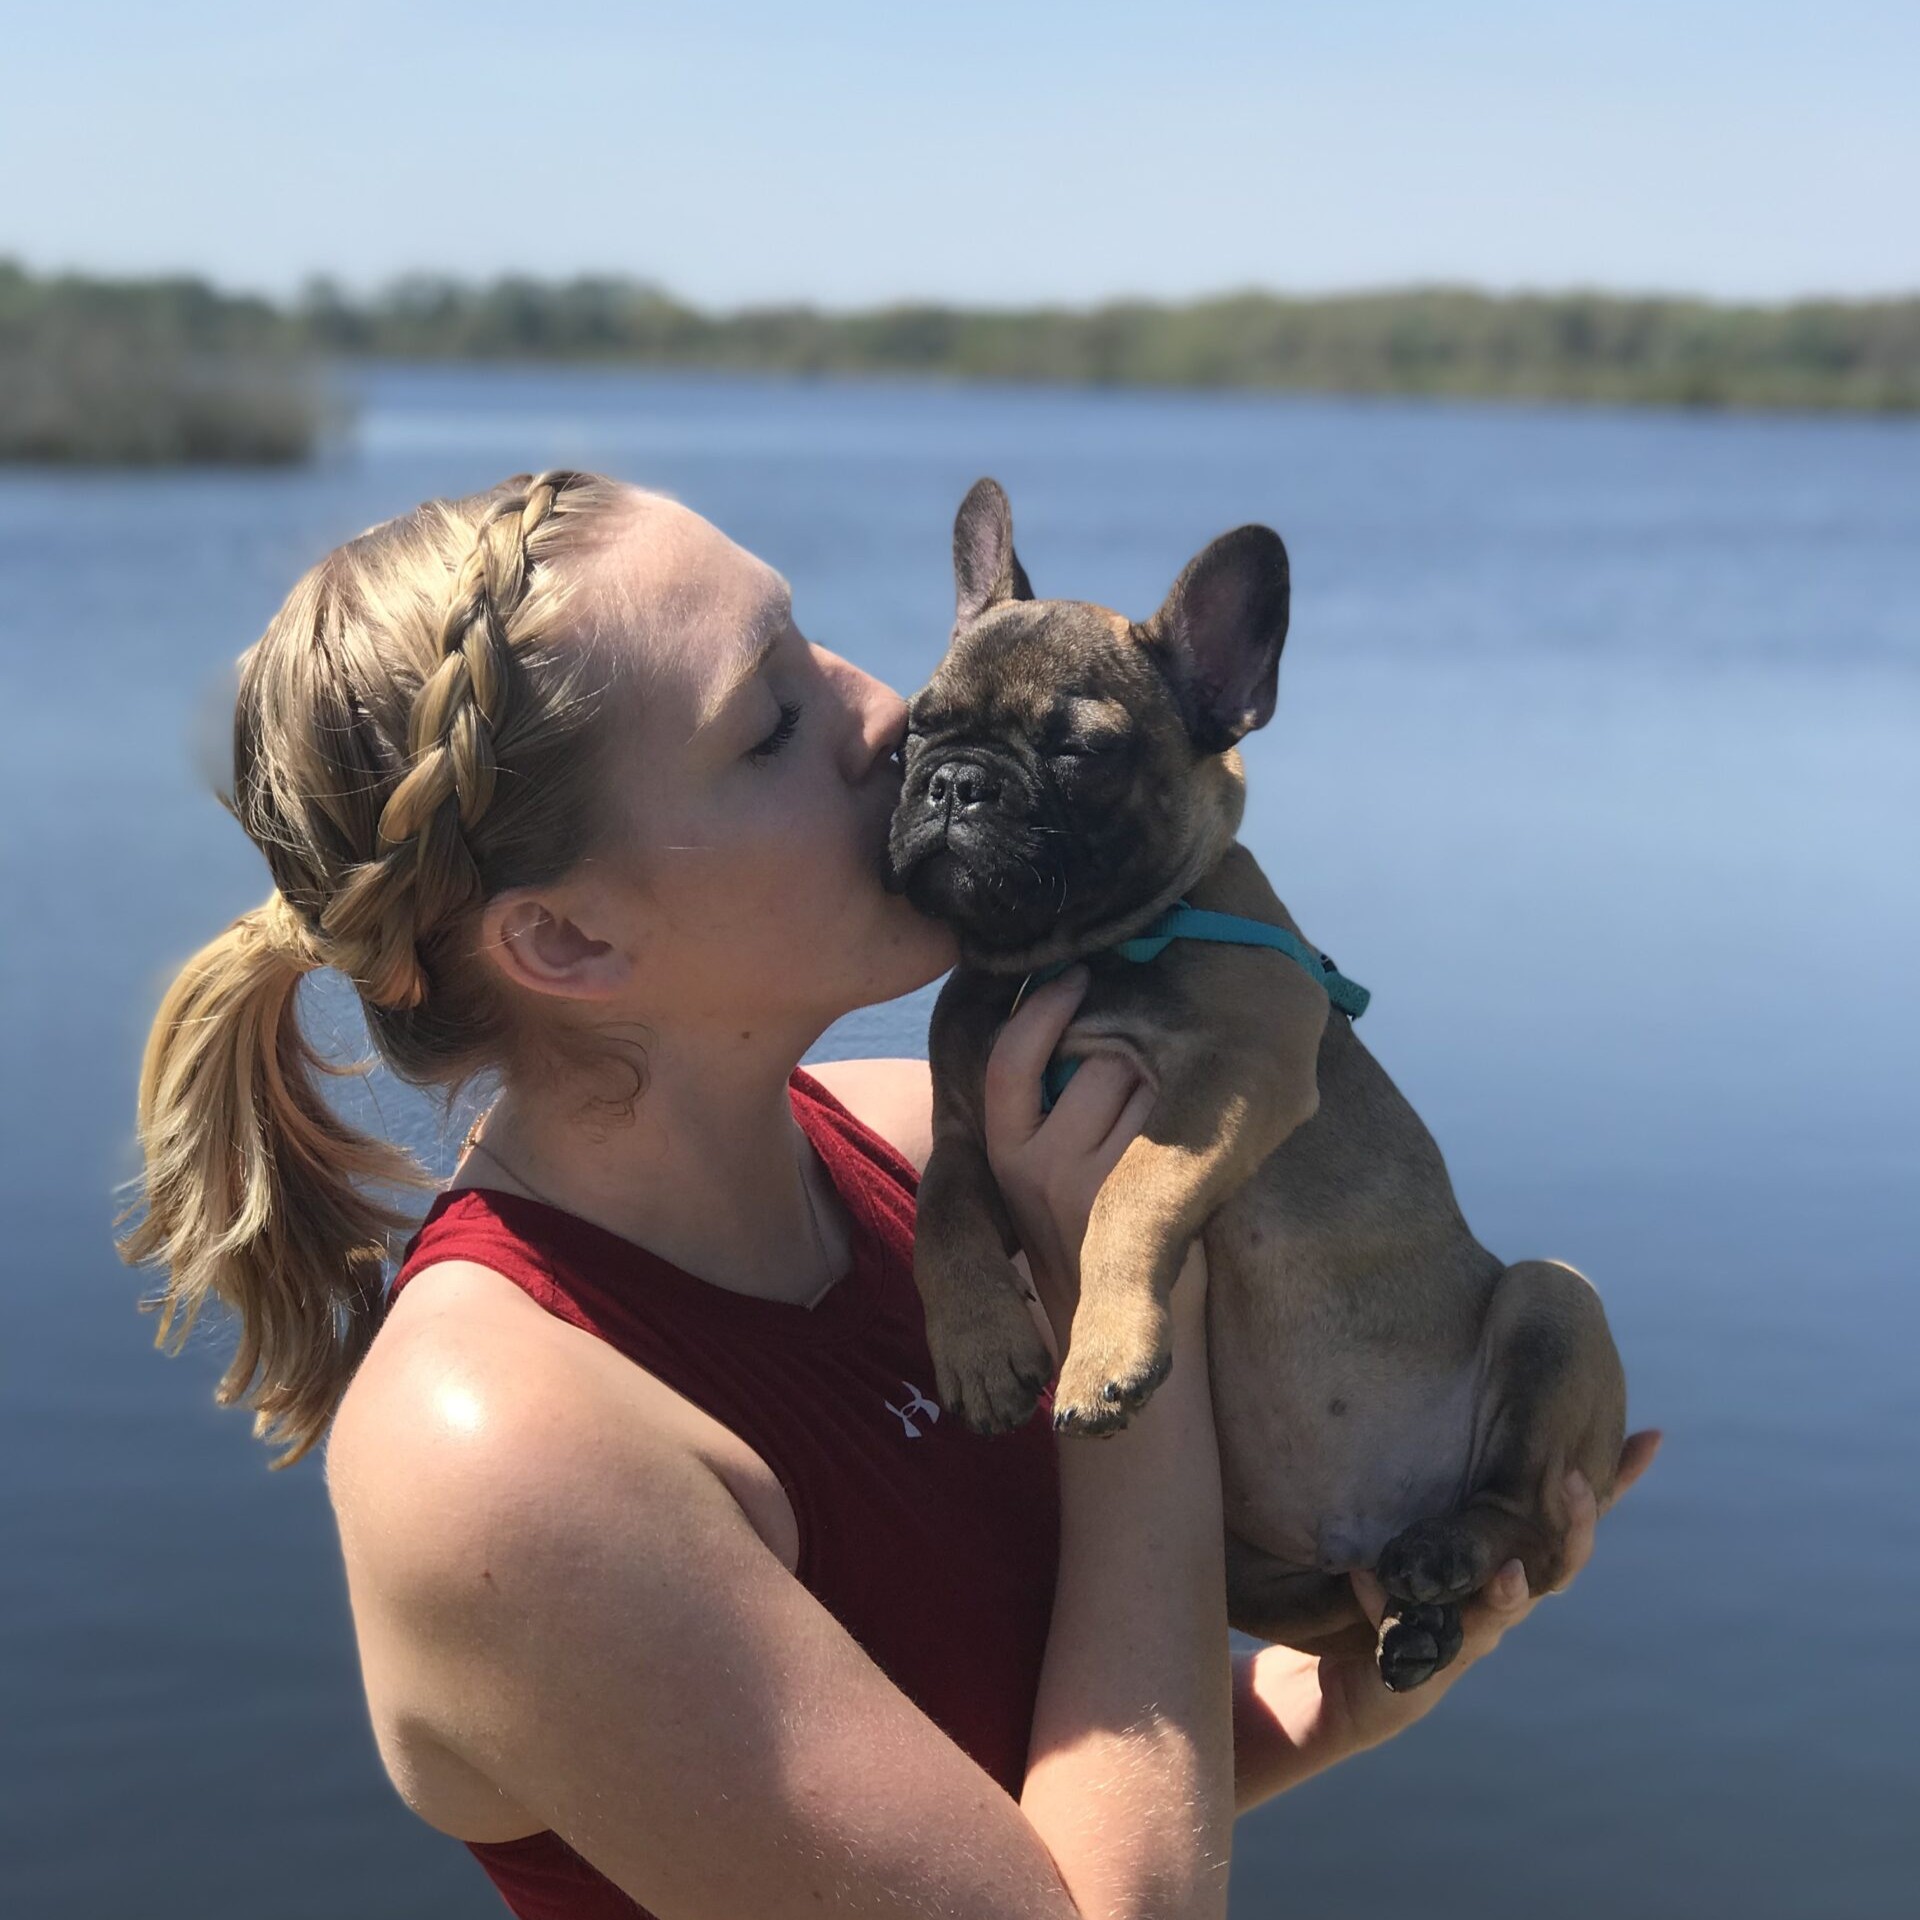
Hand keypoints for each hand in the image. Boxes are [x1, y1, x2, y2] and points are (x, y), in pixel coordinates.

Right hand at [983, 967, 1156, 1351]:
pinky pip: (1169, 1118)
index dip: (1043, 1006)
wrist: (1106, 1318)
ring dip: (1165, 1072)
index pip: (1010, 1059)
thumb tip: (1082, 1002)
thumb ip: (1046, 1105)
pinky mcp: (1134, 1203)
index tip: (1074, 974)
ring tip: (1171, 1093)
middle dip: (1129, 1043)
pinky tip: (1193, 1114)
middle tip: (1150, 1052)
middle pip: (1093, 1057)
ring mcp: (1085, 1186)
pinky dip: (1188, 1105)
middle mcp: (1034, 1168)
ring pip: (1138, 1080)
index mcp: (1002, 1150)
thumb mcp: (1037, 1166)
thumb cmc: (1082, 1222)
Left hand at [1237, 1428, 1662, 1795]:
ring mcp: (1465, 1638)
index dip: (1613, 1485)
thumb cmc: (1380, 1588)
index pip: (1567, 1519)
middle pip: (1555, 1568)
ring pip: (1500, 1616)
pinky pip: (1415, 1641)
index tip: (1651, 1438)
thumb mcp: (1406, 1519)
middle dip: (1572, 1530)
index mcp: (1506, 1558)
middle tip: (1574, 1483)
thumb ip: (1431, 1476)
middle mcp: (1497, 1599)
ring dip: (1505, 1593)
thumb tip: (1451, 1384)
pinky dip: (1386, 1605)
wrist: (1333, 1678)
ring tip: (1508, 1571)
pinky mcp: (1419, 1675)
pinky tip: (1366, 1577)